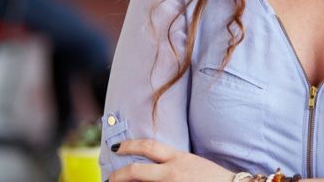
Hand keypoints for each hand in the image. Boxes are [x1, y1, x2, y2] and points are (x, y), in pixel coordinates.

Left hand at [109, 139, 234, 181]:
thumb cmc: (214, 178)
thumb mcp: (193, 163)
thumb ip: (174, 162)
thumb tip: (154, 166)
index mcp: (178, 158)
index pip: (148, 146)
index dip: (129, 145)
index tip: (117, 147)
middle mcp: (172, 172)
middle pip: (136, 171)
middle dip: (117, 175)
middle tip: (109, 179)